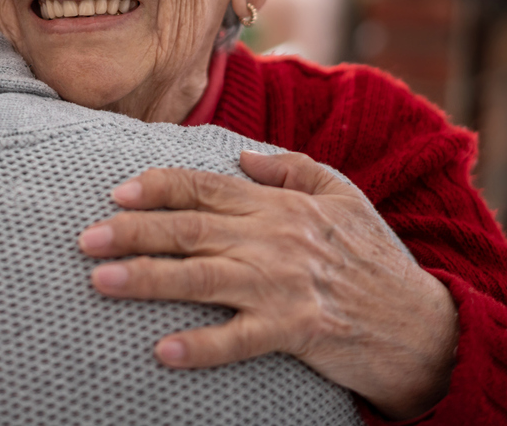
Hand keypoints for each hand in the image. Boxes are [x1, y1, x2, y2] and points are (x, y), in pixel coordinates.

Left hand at [77, 150, 457, 420]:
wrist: (420, 322)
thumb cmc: (374, 257)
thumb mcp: (343, 195)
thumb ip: (292, 168)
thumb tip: (242, 156)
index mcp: (280, 204)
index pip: (206, 188)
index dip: (158, 187)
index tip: (117, 192)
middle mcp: (274, 239)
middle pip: (190, 230)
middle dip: (133, 231)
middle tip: (86, 238)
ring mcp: (282, 285)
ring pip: (200, 278)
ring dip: (146, 279)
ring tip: (100, 281)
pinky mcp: (294, 330)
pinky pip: (237, 340)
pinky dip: (199, 346)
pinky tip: (161, 350)